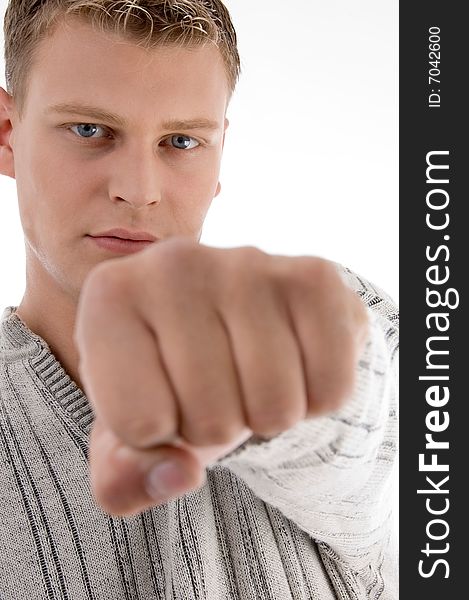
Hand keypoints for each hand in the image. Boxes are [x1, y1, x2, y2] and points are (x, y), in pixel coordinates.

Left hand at [74, 238, 367, 515]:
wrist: (241, 321)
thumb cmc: (177, 377)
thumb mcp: (130, 434)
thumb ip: (122, 478)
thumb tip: (180, 475)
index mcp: (110, 297)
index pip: (138, 427)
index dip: (160, 434)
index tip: (164, 397)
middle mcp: (172, 262)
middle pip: (210, 419)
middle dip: (219, 425)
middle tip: (217, 385)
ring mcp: (247, 262)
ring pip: (274, 407)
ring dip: (269, 414)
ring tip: (253, 372)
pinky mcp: (313, 276)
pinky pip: (331, 388)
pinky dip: (317, 399)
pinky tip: (294, 361)